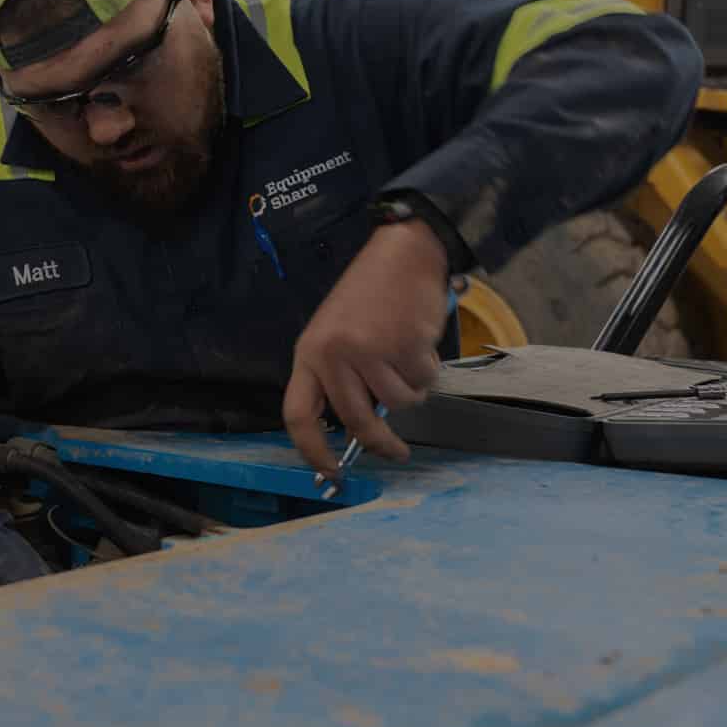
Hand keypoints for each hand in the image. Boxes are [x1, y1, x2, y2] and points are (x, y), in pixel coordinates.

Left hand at [283, 219, 450, 476]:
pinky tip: (419, 341)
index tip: (330, 472)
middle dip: (379, 443)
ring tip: (406, 357)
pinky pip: (423, 380)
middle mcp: (335, 354)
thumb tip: (354, 431)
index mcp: (310, 353)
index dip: (312, 451)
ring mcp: (370, 349)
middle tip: (395, 452)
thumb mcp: (336, 335)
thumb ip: (339, 379)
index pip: (298, 414)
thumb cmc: (369, 296)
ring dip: (411, 389)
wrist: (404, 254)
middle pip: (355, 419)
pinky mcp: (405, 344)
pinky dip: (428, 369)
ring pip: (398, 402)